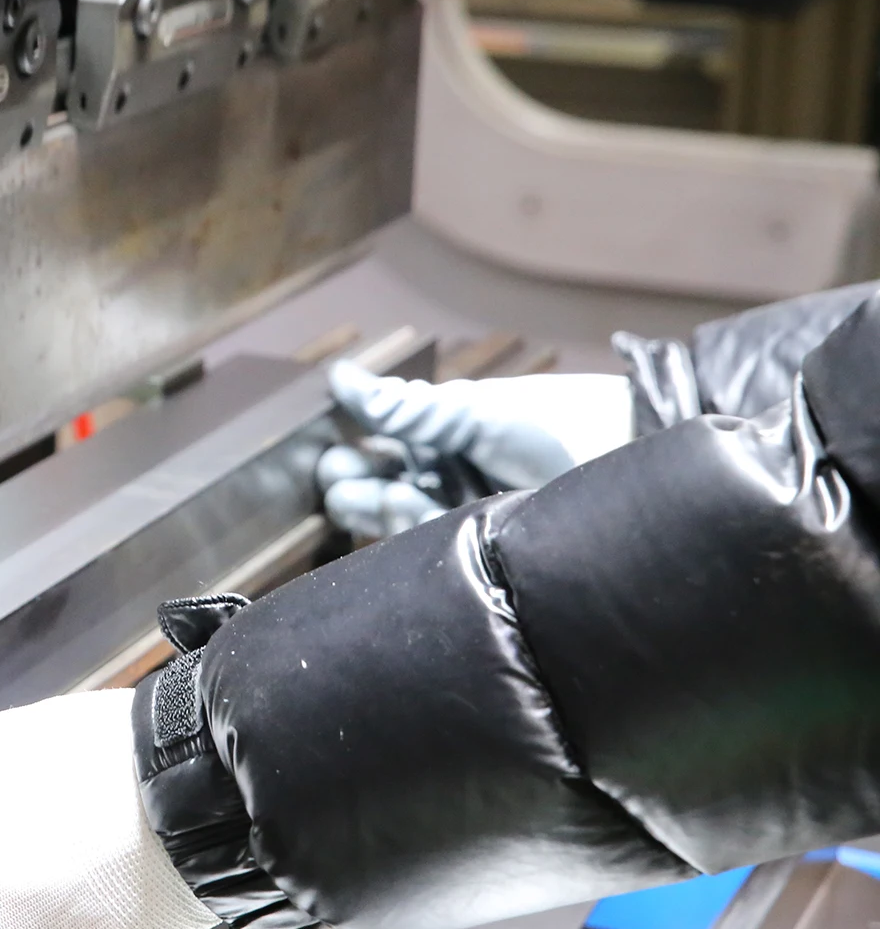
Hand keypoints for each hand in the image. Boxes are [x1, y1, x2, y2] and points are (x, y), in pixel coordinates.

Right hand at [321, 364, 632, 537]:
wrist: (601, 482)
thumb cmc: (543, 434)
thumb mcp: (469, 413)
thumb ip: (403, 406)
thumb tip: (338, 377)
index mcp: (422, 433)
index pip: (359, 435)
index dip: (338, 435)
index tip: (327, 435)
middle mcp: (420, 474)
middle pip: (354, 479)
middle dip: (343, 476)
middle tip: (343, 472)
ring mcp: (432, 514)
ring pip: (371, 512)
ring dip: (366, 502)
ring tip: (380, 495)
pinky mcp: (448, 551)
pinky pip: (403, 541)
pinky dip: (396, 523)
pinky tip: (404, 508)